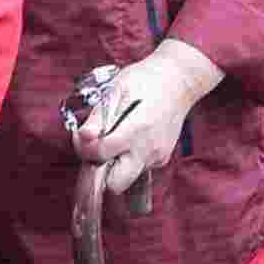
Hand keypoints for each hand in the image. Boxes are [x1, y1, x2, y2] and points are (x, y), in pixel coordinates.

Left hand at [73, 40, 223, 201]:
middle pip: (116, 184)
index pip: (101, 154)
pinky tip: (132, 139)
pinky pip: (139, 168)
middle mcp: (148, 149)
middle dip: (102, 172)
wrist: (178, 80)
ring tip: (117, 138)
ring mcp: (157, 156)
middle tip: (100, 148)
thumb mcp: (116, 90)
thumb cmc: (146, 81)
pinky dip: (130, 159)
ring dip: (116, 164)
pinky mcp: (162, 158)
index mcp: (135, 129)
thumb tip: (84, 136)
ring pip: (127, 177)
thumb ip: (99, 117)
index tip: (84, 136)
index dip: (85, 148)